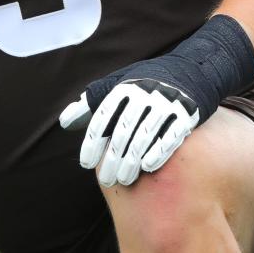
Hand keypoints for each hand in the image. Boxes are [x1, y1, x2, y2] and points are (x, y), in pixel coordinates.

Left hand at [60, 77, 198, 186]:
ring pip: (144, 136)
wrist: (189, 72)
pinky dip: (159, 151)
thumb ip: (90, 104)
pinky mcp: (185, 113)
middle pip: (123, 131)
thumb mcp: (115, 86)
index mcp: (124, 89)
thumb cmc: (143, 85)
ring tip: (124, 180)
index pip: (103, 118)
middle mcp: (143, 94)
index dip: (93, 142)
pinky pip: (170, 135)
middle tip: (106, 180)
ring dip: (132, 161)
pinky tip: (148, 167)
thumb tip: (64, 122)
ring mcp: (165, 104)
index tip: (86, 163)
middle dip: (112, 158)